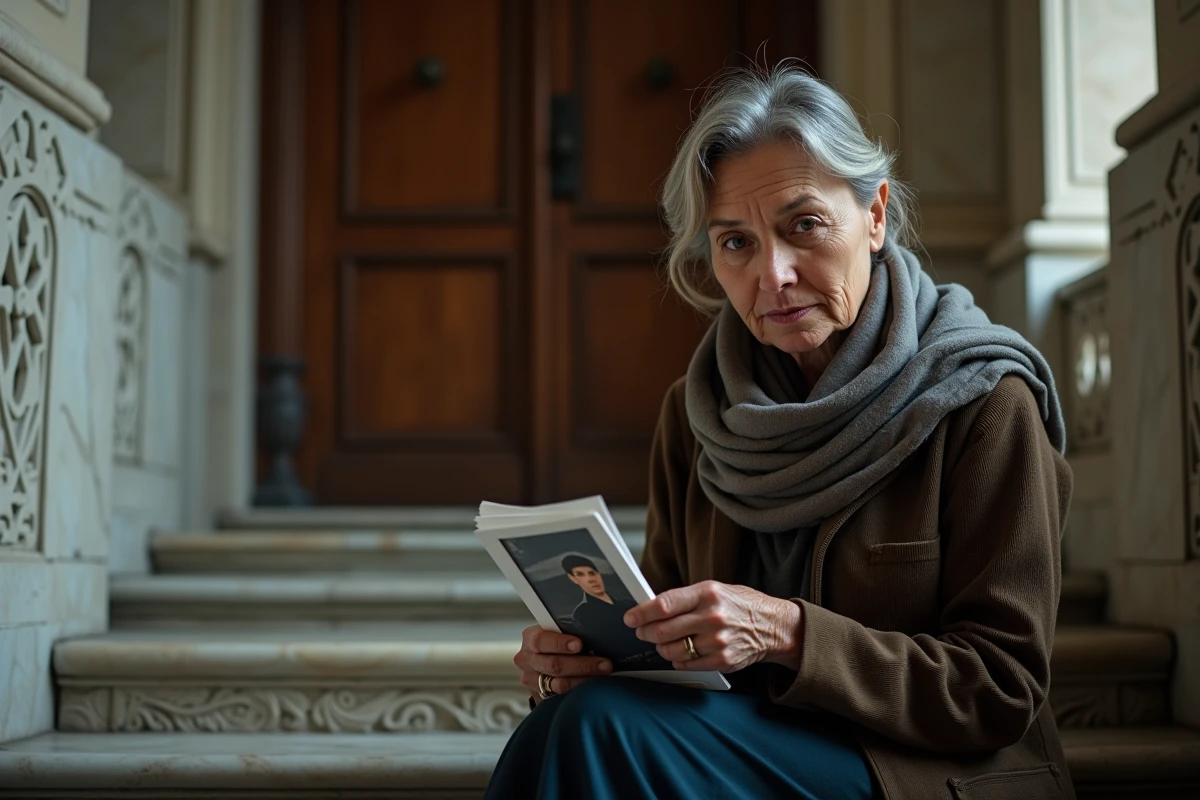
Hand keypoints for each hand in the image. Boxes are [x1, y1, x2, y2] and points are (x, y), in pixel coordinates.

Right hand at [514, 625, 612, 702]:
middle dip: (582, 664)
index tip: (579, 645)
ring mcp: (532, 679)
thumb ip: (569, 629)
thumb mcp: (558, 630)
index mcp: (531, 637)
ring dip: (585, 680)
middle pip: (553, 664)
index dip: (560, 643)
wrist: (545, 658)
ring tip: (603, 675)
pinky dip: (580, 691)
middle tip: (604, 664)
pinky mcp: (541, 695)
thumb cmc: (557, 640)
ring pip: (559, 683)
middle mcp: (527, 659)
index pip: (542, 640)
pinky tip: (594, 687)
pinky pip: (562, 696)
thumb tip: (597, 627)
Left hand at [625, 581, 802, 671]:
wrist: (773, 626)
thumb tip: (651, 607)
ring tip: (663, 642)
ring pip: (672, 650)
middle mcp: (712, 617)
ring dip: (661, 647)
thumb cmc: (739, 605)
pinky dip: (678, 660)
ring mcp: (717, 641)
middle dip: (645, 632)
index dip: (641, 613)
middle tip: (641, 631)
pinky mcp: (722, 661)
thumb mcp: (714, 589)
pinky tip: (682, 651)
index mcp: (707, 593)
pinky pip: (686, 665)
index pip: (664, 605)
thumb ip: (685, 598)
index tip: (630, 618)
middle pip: (663, 631)